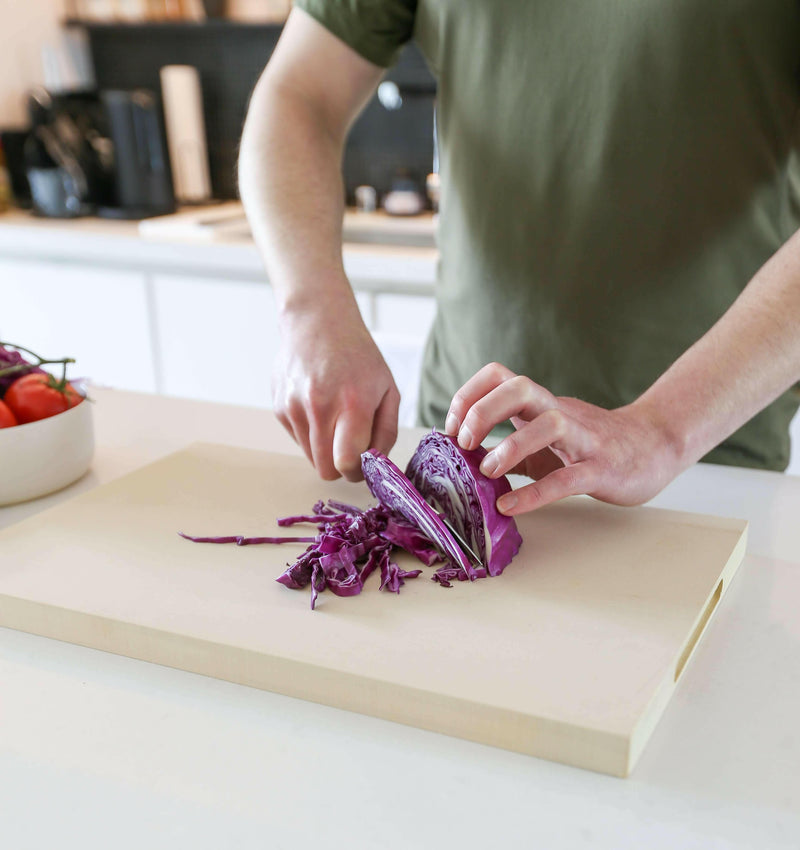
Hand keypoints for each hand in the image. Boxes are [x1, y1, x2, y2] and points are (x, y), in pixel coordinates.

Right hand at [273, 296, 399, 481]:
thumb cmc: (359, 357)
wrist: (318, 322)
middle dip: (341, 467)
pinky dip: (311, 433)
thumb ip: (386, 431)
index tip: (364, 464)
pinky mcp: (280, 408)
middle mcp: (319, 407)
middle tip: (351, 449)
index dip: (357, 472)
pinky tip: (319, 408)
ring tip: (336, 419)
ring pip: (311, 457)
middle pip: (325, 469)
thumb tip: (376, 464)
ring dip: (326, 449)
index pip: (346, 463)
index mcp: (351, 404)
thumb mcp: (388, 389)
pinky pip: (298, 440)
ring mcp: (294, 407)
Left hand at [445, 363, 683, 514]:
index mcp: (541, 404)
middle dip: (483, 410)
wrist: (655, 447)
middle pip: (519, 387)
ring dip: (510, 446)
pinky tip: (510, 507)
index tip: (450, 427)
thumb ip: (510, 449)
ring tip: (487, 472)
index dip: (469, 394)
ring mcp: (583, 439)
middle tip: (464, 443)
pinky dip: (535, 494)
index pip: (499, 375)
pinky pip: (568, 479)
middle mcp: (560, 413)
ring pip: (549, 424)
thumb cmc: (591, 445)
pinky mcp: (601, 469)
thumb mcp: (544, 442)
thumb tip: (466, 464)